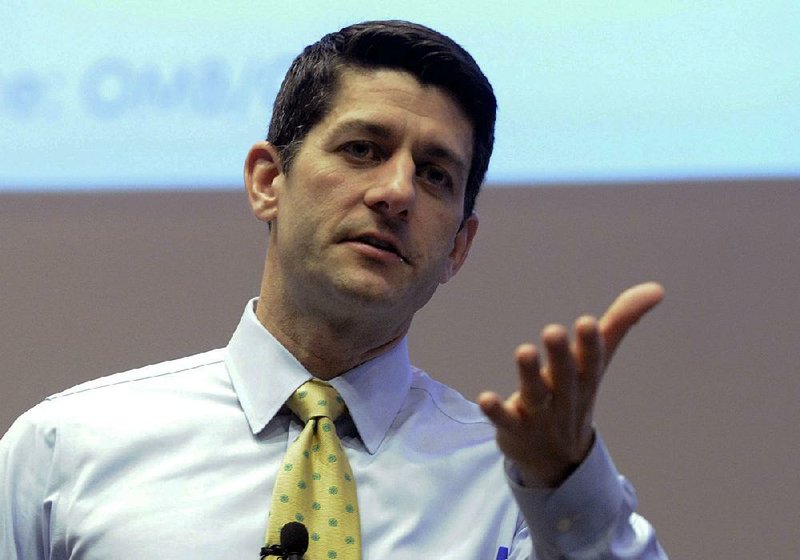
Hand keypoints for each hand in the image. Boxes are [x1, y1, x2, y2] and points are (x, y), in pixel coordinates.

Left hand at [478, 282, 663, 487]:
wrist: (558, 463)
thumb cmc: (576, 395)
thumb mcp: (597, 361)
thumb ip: (621, 322)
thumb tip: (657, 289)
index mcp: (585, 379)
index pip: (592, 361)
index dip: (590, 344)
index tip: (587, 323)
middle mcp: (565, 398)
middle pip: (564, 377)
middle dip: (560, 356)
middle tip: (554, 330)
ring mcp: (540, 416)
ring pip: (535, 396)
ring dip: (529, 375)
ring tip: (524, 351)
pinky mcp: (514, 429)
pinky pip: (505, 421)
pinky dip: (496, 411)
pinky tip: (485, 398)